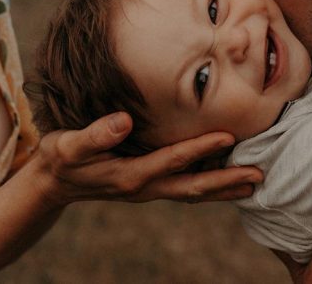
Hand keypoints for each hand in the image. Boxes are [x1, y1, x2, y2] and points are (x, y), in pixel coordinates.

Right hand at [34, 112, 262, 204]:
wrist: (52, 182)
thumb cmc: (61, 158)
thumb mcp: (70, 146)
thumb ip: (96, 134)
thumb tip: (124, 121)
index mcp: (130, 175)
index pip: (173, 160)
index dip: (201, 148)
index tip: (229, 136)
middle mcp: (145, 186)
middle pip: (194, 187)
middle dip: (227, 182)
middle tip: (259, 175)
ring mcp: (149, 188)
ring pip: (193, 191)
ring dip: (224, 188)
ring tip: (254, 183)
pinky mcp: (149, 183)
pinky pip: (185, 187)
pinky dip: (209, 185)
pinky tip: (227, 179)